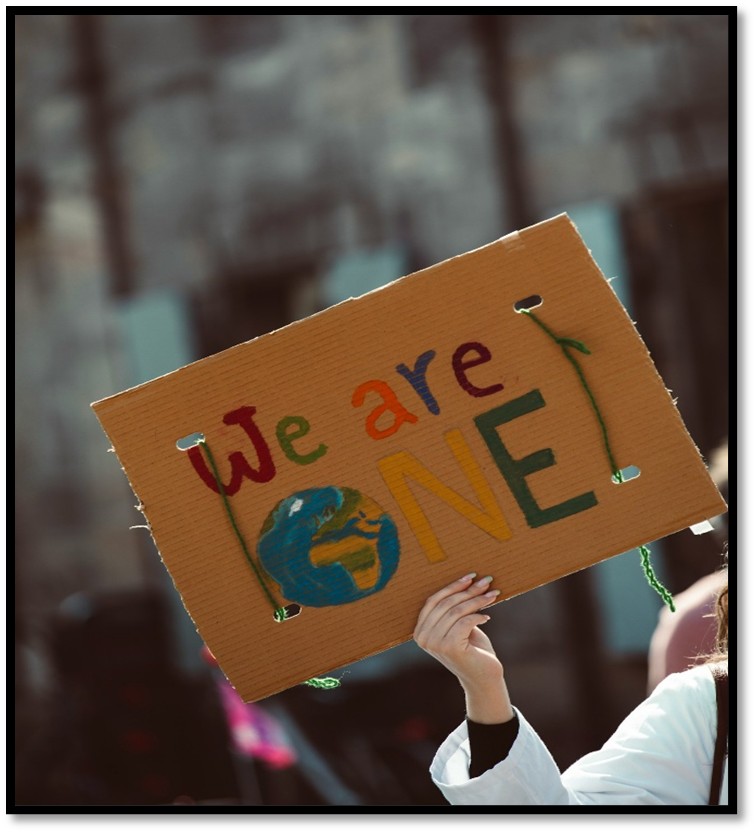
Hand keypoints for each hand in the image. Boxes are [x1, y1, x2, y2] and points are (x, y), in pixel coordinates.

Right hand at [414, 574, 513, 723]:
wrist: (483, 678)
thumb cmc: (473, 649)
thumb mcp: (459, 625)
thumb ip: (454, 608)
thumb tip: (468, 580)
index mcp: (420, 631)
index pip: (433, 600)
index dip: (452, 586)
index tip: (470, 576)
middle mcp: (423, 638)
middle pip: (446, 604)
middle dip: (468, 590)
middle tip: (486, 582)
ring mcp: (434, 644)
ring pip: (456, 611)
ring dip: (476, 600)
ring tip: (492, 596)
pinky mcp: (449, 648)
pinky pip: (464, 621)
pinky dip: (478, 615)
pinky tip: (487, 617)